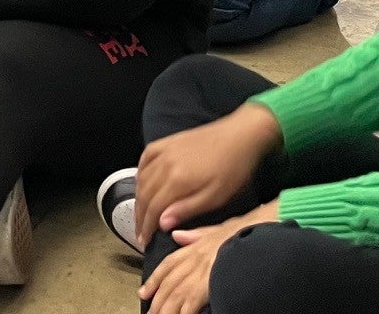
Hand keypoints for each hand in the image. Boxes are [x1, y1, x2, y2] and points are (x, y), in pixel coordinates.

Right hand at [134, 103, 281, 242]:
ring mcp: (164, 150)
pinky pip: (145, 157)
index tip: (144, 242)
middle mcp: (164, 164)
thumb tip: (162, 223)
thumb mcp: (215, 197)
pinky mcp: (167, 141)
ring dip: (138, 198)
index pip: (153, 208)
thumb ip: (187, 209)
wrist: (239, 135)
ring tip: (140, 214)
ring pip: (142, 178)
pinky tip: (140, 182)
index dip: (147, 227)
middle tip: (140, 234)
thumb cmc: (233, 170)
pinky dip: (139, 172)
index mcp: (177, 180)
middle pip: (144, 194)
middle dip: (140, 216)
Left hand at [137, 203, 277, 313]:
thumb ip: (196, 235)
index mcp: (194, 248)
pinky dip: (182, 313)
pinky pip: (189, 304)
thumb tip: (176, 235)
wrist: (259, 233)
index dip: (154, 279)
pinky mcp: (207, 286)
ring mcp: (199, 273)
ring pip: (174, 296)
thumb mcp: (218, 229)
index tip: (144, 292)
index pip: (168, 265)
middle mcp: (193, 260)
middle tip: (149, 313)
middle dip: (157, 300)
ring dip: (165, 310)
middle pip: (168, 284)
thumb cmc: (244, 233)